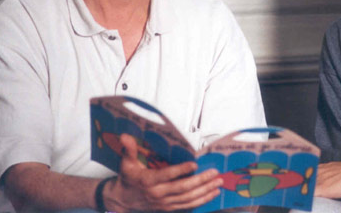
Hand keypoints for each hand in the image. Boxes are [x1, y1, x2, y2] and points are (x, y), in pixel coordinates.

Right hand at [104, 134, 222, 211]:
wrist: (122, 202)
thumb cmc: (127, 179)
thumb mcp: (125, 163)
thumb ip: (129, 150)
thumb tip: (125, 135)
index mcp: (149, 181)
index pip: (167, 175)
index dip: (181, 170)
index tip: (194, 164)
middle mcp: (158, 193)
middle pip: (183, 188)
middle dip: (200, 180)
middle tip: (214, 173)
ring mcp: (165, 203)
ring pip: (188, 198)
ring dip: (205, 191)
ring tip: (218, 183)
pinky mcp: (169, 208)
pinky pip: (188, 205)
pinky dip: (201, 200)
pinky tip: (212, 194)